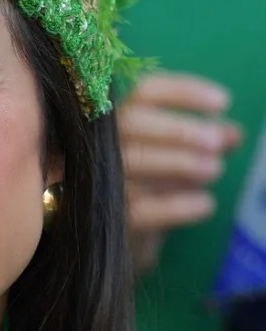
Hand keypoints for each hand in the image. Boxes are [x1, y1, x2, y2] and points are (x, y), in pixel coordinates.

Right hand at [118, 73, 242, 271]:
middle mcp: (100, 145)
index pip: (145, 92)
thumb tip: (233, 133)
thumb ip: (201, 143)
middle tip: (218, 140)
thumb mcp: (173, 158)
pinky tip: (206, 204)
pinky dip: (177, 205)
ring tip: (215, 168)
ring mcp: (98, 182)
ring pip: (132, 162)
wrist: (117, 239)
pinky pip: (141, 210)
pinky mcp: (107, 220)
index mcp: (117, 120)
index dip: (184, 92)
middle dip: (179, 129)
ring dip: (179, 162)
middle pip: (132, 123)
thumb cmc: (146, 186)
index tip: (223, 101)